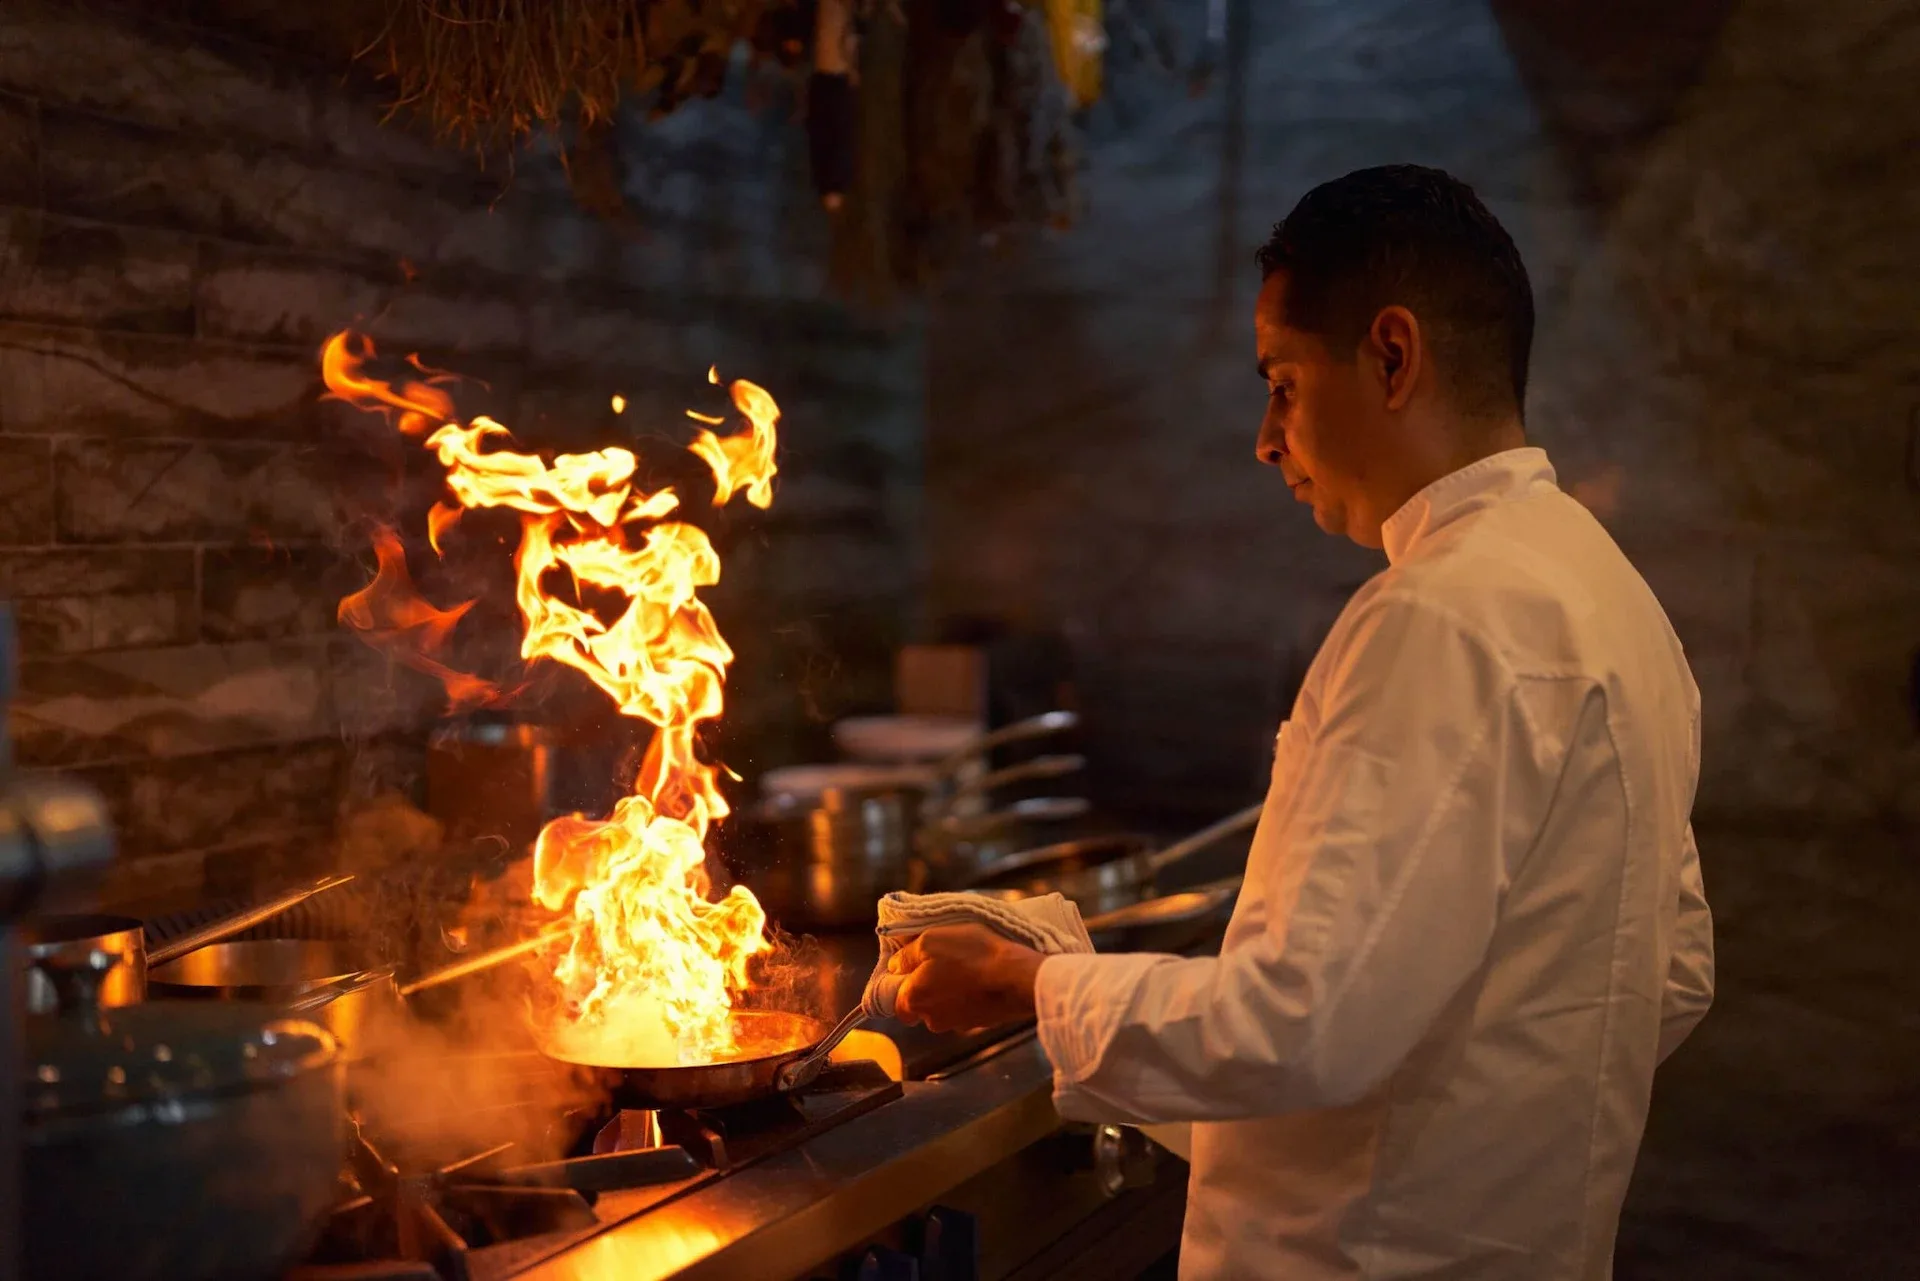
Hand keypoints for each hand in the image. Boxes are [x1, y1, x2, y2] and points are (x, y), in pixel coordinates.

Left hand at [890, 924, 1045, 1032]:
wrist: (1016, 977)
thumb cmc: (972, 954)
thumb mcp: (931, 939)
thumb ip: (906, 955)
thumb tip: (896, 965)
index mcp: (914, 999)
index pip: (896, 1002)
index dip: (901, 985)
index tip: (912, 968)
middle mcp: (932, 1019)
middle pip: (921, 1004)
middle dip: (927, 987)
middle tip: (942, 962)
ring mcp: (957, 1024)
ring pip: (944, 1007)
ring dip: (950, 991)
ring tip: (966, 968)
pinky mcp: (979, 1024)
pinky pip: (966, 1009)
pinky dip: (969, 997)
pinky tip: (980, 979)